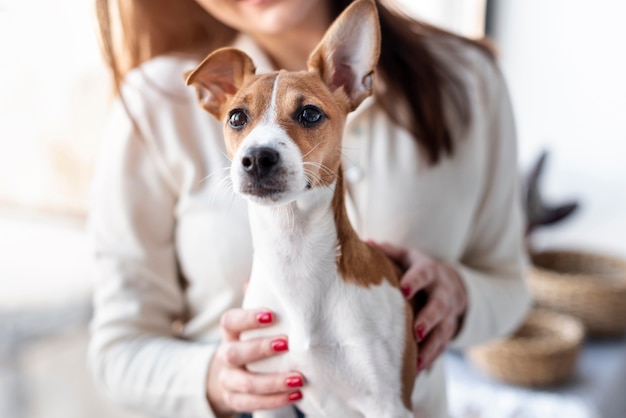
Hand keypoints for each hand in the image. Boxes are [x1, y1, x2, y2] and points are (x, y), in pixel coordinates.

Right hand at [206, 308, 303, 414]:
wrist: (231, 374)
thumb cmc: (251, 338)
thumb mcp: (253, 321)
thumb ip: (261, 299)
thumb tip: (275, 271)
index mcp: (229, 332)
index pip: (230, 322)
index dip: (248, 318)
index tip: (272, 315)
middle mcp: (225, 355)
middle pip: (234, 353)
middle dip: (261, 349)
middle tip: (287, 344)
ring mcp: (229, 379)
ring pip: (246, 383)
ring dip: (274, 382)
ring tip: (299, 378)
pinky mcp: (235, 400)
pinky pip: (251, 404)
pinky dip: (275, 400)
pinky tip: (297, 395)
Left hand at [373, 242, 466, 372]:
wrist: (452, 282)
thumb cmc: (419, 269)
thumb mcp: (407, 256)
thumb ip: (388, 251)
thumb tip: (364, 243)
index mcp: (429, 271)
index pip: (423, 274)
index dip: (415, 281)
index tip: (404, 290)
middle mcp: (443, 292)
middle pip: (439, 306)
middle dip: (429, 318)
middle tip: (416, 331)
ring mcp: (449, 313)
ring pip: (443, 331)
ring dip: (431, 346)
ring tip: (417, 362)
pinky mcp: (449, 329)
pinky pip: (443, 346)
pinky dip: (431, 358)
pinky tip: (417, 371)